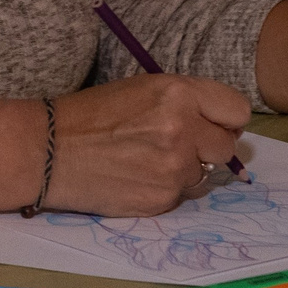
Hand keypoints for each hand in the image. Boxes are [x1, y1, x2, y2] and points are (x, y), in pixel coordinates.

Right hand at [47, 74, 251, 216]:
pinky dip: (163, 188)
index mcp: (179, 94)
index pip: (237, 111)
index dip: (225, 120)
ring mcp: (174, 168)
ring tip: (146, 160)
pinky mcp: (162, 198)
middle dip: (208, 147)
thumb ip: (187, 103)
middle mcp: (183, 130)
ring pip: (203, 174)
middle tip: (178, 145)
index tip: (212, 125)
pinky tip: (134, 177)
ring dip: (184, 169)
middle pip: (226, 147)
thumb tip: (221, 128)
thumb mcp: (143, 89)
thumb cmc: (92, 115)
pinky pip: (179, 194)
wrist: (50, 150)